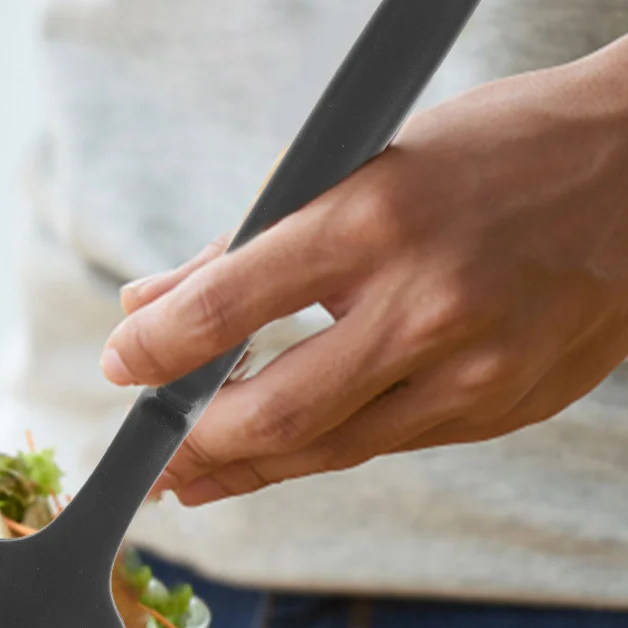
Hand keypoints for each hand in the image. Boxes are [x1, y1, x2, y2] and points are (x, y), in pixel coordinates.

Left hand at [100, 31, 627, 503]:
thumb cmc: (498, 150)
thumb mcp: (362, 163)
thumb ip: (246, 247)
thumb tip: (146, 307)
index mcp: (376, 217)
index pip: (228, 306)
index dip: (155, 351)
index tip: (120, 366)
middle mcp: (426, 303)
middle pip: (274, 414)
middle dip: (194, 445)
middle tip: (149, 456)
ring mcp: (476, 368)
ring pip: (330, 449)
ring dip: (246, 470)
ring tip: (191, 477)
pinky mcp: (507, 408)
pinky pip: (390, 443)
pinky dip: (325, 448)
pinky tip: (283, 450)